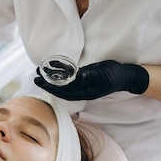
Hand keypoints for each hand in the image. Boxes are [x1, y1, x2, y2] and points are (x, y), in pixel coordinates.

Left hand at [34, 60, 148, 100]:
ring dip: (52, 77)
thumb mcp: (101, 74)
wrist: (125, 75)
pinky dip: (60, 73)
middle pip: (60, 88)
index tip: (38, 80)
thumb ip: (88, 75)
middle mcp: (81, 90)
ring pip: (63, 83)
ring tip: (40, 69)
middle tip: (35, 74)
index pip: (62, 91)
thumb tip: (75, 76)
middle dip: (47, 82)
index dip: (49, 86)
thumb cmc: (114, 75)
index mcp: (84, 92)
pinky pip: (69, 77)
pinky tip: (53, 67)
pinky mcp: (84, 78)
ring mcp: (82, 85)